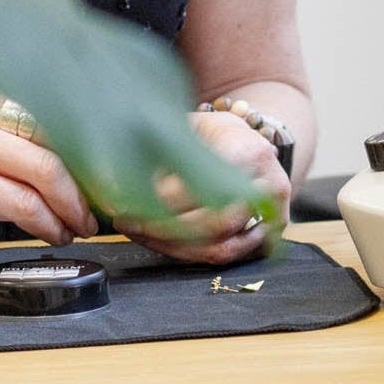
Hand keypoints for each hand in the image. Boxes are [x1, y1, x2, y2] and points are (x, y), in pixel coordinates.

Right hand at [0, 79, 97, 257]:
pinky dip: (48, 224)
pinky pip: (23, 205)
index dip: (87, 143)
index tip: (107, 170)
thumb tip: (72, 161)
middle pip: (56, 137)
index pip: (51, 108)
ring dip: (73, 206)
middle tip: (101, 203)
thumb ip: (4, 137)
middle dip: (88, 175)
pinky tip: (54, 233)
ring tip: (80, 224)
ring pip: (45, 171)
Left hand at [115, 109, 290, 265]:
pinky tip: (159, 241)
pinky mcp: (268, 236)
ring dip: (171, 245)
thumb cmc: (212, 133)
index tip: (125, 200)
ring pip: (218, 245)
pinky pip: (225, 256)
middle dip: (162, 227)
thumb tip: (110, 173)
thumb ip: (159, 146)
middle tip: (124, 222)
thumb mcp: (190, 126)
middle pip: (211, 221)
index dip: (162, 199)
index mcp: (248, 150)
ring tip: (136, 231)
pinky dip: (188, 253)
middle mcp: (268, 184)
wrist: (251, 143)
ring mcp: (274, 215)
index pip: (202, 185)